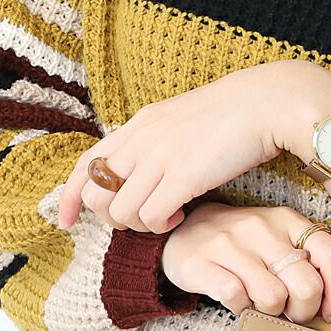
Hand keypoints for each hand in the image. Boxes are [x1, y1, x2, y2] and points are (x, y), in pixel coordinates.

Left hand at [57, 61, 330, 234]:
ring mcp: (159, 157)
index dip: (70, 197)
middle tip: (143, 220)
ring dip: (141, 226)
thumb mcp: (179, 123)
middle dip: (112, 219)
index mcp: (137, 126)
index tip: (66, 222)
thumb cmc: (231, 118)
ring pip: (121, 211)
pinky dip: (163, 225)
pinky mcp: (183, 176)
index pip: (85, 164)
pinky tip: (183, 215)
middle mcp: (140, 140)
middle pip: (96, 194)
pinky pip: (152, 216)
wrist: (265, 104)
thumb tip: (142, 172)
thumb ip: (155, 143)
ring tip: (168, 218)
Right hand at [161, 203, 330, 322]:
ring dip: (271, 311)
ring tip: (261, 304)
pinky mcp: (202, 262)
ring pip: (273, 296)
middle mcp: (263, 228)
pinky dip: (240, 308)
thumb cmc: (244, 247)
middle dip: (305, 310)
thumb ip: (325, 272)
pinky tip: (237, 300)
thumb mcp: (285, 249)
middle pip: (306, 284)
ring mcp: (231, 243)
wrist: (183, 234)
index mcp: (290, 222)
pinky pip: (236, 298)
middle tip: (293, 313)